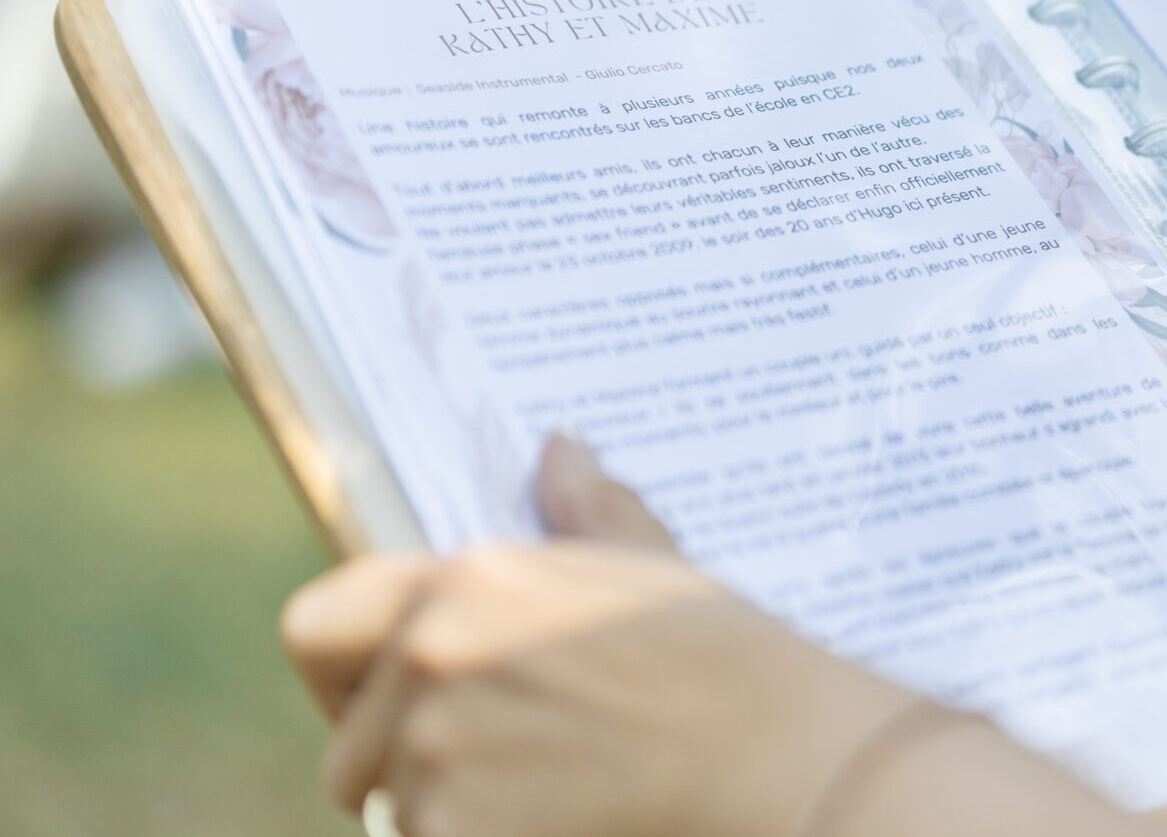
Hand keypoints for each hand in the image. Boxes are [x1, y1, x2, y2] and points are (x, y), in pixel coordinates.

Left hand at [281, 436, 914, 836]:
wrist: (772, 752)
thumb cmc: (718, 656)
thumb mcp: (645, 563)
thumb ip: (583, 508)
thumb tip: (560, 447)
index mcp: (464, 580)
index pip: (315, 624)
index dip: (339, 673)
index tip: (381, 697)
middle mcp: (431, 659)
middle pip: (349, 750)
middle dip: (404, 769)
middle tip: (494, 765)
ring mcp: (439, 756)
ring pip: (400, 814)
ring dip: (454, 816)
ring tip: (553, 789)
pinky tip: (565, 821)